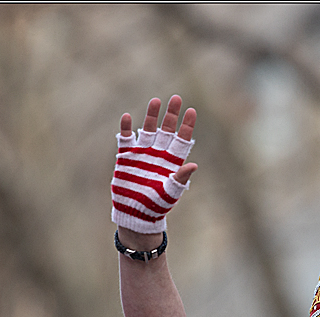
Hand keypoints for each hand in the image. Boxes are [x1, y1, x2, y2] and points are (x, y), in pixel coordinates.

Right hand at [112, 95, 198, 234]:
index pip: (181, 140)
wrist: (136, 214)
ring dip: (152, 116)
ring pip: (148, 130)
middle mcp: (158, 155)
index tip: (192, 111)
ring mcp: (142, 154)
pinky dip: (126, 129)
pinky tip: (128, 117)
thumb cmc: (157, 206)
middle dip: (171, 115)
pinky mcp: (126, 158)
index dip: (187, 125)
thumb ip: (180, 178)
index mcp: (172, 162)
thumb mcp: (171, 192)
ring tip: (156, 100)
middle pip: (166, 130)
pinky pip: (126, 140)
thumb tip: (194, 165)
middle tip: (177, 98)